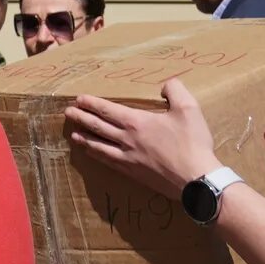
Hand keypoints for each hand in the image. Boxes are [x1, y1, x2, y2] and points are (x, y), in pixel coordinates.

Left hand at [65, 79, 219, 199]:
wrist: (196, 179)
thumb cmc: (192, 144)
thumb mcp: (189, 109)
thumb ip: (175, 90)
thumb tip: (166, 84)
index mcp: (137, 122)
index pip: (108, 110)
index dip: (92, 104)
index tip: (79, 99)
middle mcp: (127, 139)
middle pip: (98, 127)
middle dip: (81, 118)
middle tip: (68, 113)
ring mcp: (128, 158)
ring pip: (99, 145)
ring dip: (84, 138)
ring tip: (72, 134)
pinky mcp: (133, 173)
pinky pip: (108, 162)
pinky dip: (96, 156)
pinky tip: (92, 154)